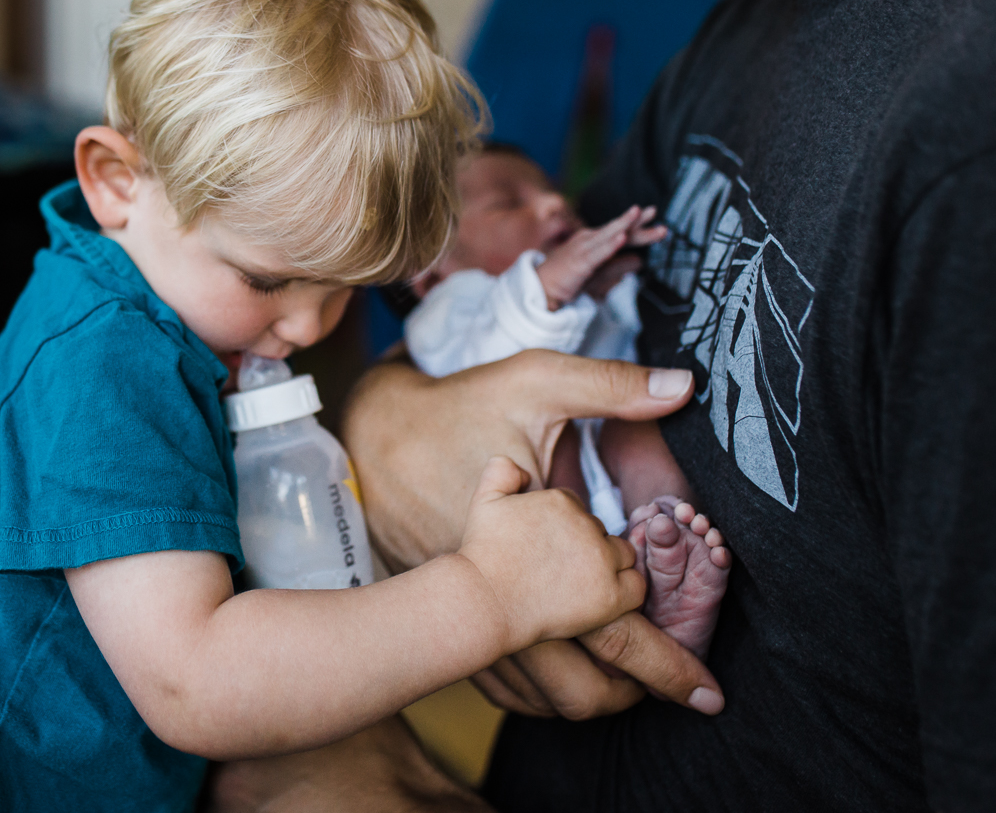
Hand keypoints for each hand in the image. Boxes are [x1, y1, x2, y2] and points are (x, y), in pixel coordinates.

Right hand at [341, 350, 721, 714]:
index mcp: (543, 550)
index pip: (618, 628)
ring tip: (630, 694)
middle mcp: (506, 593)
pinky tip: (563, 677)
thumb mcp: (537, 383)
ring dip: (587, 697)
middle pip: (578, 686)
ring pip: (537, 692)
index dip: (668, 663)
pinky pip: (499, 679)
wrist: (375, 432)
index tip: (708, 692)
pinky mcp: (449, 607)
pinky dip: (537, 691)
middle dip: (634, 697)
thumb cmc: (458, 407)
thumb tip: (687, 387)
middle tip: (680, 700)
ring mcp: (473, 607)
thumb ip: (611, 388)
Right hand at [456, 458, 644, 649]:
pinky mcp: (611, 595)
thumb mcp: (484, 500)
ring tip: (581, 584)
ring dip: (608, 565)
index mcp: (561, 501)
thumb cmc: (482, 555)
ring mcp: (601, 560)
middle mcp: (586, 525)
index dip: (562, 528)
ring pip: (623, 554)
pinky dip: (624, 591)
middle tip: (559, 570)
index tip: (546, 549)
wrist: (484, 602)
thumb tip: (526, 472)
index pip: (577, 508)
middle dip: (585, 546)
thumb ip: (502, 470)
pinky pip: (636, 587)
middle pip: (600, 530)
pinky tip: (601, 599)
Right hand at [535, 205, 666, 309]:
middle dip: (637, 221)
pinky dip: (609, 245)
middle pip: (618, 231)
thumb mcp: (600, 276)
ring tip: (638, 212)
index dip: (640, 229)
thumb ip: (619, 267)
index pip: (622, 235)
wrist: (540, 290)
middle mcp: (588, 241)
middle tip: (653, 211)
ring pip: (607, 235)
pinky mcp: (578, 263)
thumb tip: (640, 261)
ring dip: (623, 224)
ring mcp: (582, 250)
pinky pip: (597, 253)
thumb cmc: (567, 282)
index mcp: (595, 243)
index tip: (659, 224)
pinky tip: (621, 238)